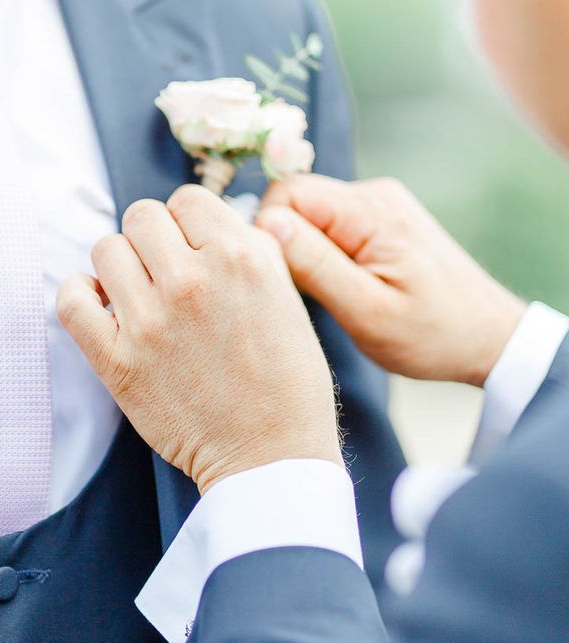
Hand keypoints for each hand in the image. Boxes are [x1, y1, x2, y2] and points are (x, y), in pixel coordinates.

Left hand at [57, 185, 342, 492]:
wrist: (269, 456)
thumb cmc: (288, 383)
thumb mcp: (287, 300)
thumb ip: (249, 251)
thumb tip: (209, 225)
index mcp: (240, 258)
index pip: (187, 199)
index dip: (188, 223)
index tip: (189, 248)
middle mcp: (192, 280)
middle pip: (141, 217)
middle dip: (152, 240)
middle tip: (164, 271)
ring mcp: (150, 321)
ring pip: (105, 250)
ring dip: (120, 267)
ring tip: (137, 294)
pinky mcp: (118, 362)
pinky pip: (72, 301)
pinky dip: (81, 296)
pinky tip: (102, 307)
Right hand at [257, 175, 525, 386]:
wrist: (488, 337)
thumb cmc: (431, 334)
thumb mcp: (366, 310)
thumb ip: (314, 265)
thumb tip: (265, 224)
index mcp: (369, 211)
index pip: (285, 194)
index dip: (268, 233)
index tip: (281, 279)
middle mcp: (373, 195)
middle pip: (295, 202)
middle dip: (285, 245)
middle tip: (306, 293)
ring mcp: (380, 206)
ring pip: (310, 216)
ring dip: (305, 253)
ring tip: (330, 295)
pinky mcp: (382, 221)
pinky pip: (330, 226)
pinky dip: (323, 255)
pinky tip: (344, 286)